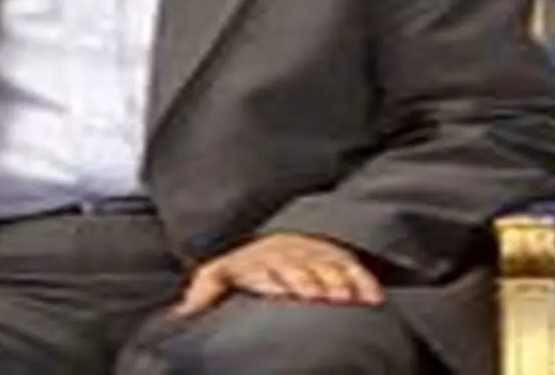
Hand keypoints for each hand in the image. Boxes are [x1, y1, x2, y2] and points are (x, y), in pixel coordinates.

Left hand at [174, 233, 382, 316]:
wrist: (276, 241)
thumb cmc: (247, 267)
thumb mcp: (220, 273)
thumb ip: (204, 289)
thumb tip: (180, 313)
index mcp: (260, 261)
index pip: (269, 270)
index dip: (278, 281)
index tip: (288, 292)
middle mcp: (289, 256)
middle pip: (300, 268)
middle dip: (308, 280)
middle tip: (320, 295)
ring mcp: (314, 255)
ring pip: (328, 267)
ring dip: (337, 281)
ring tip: (344, 298)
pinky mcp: (336, 257)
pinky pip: (353, 267)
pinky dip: (364, 282)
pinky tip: (374, 299)